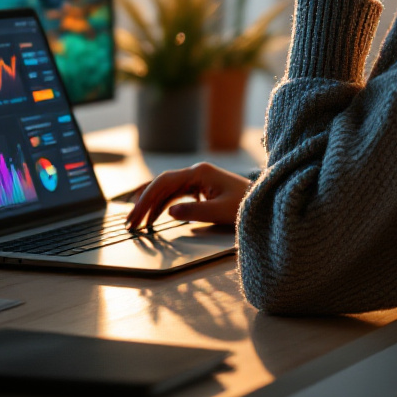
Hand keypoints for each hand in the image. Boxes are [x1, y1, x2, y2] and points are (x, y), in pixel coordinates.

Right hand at [124, 163, 250, 230]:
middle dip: (144, 203)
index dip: (146, 199)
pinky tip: (154, 218)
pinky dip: (163, 206)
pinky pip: (176, 195)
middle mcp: (195, 173)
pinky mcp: (201, 188)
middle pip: (161, 185)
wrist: (266, 200)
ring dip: (151, 206)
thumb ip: (194, 212)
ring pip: (166, 191)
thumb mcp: (222, 211)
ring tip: (138, 224)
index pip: (164, 182)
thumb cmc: (247, 203)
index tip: (136, 215)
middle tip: (130, 223)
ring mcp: (198, 180)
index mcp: (199, 173)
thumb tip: (169, 212)